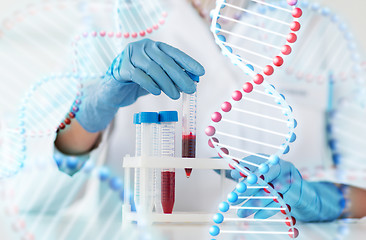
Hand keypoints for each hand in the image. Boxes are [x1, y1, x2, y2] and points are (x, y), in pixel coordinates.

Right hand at [76, 38, 204, 131]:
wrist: (115, 90)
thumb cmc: (139, 83)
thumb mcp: (159, 79)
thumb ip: (173, 77)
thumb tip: (193, 81)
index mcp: (154, 46)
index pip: (174, 53)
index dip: (188, 62)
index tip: (201, 73)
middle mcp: (143, 47)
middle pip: (165, 61)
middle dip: (181, 76)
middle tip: (191, 89)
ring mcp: (131, 56)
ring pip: (153, 68)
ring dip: (167, 83)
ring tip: (176, 95)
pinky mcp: (122, 67)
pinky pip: (139, 75)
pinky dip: (149, 84)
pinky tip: (157, 92)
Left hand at [230, 155, 344, 221]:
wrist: (300, 192)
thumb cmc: (274, 182)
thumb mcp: (261, 176)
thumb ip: (247, 174)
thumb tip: (233, 172)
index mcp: (272, 160)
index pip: (257, 161)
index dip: (245, 168)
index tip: (233, 175)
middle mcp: (282, 167)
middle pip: (264, 177)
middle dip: (247, 189)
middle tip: (233, 199)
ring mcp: (291, 180)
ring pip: (270, 193)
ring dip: (254, 204)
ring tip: (241, 212)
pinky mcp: (296, 194)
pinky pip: (280, 203)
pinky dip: (267, 211)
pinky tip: (256, 216)